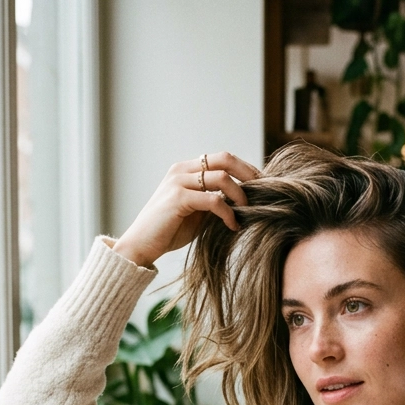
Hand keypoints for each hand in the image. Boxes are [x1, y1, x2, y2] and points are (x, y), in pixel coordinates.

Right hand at [113, 152, 259, 267]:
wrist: (140, 245)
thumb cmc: (169, 231)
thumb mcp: (198, 211)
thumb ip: (216, 200)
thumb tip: (246, 199)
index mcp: (187, 169)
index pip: (223, 158)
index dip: (246, 170)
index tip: (262, 186)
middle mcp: (182, 170)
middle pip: (225, 158)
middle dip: (249, 174)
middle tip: (264, 191)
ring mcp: (179, 182)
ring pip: (222, 178)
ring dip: (240, 195)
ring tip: (247, 212)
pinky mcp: (178, 198)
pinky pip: (214, 200)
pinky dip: (228, 213)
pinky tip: (233, 226)